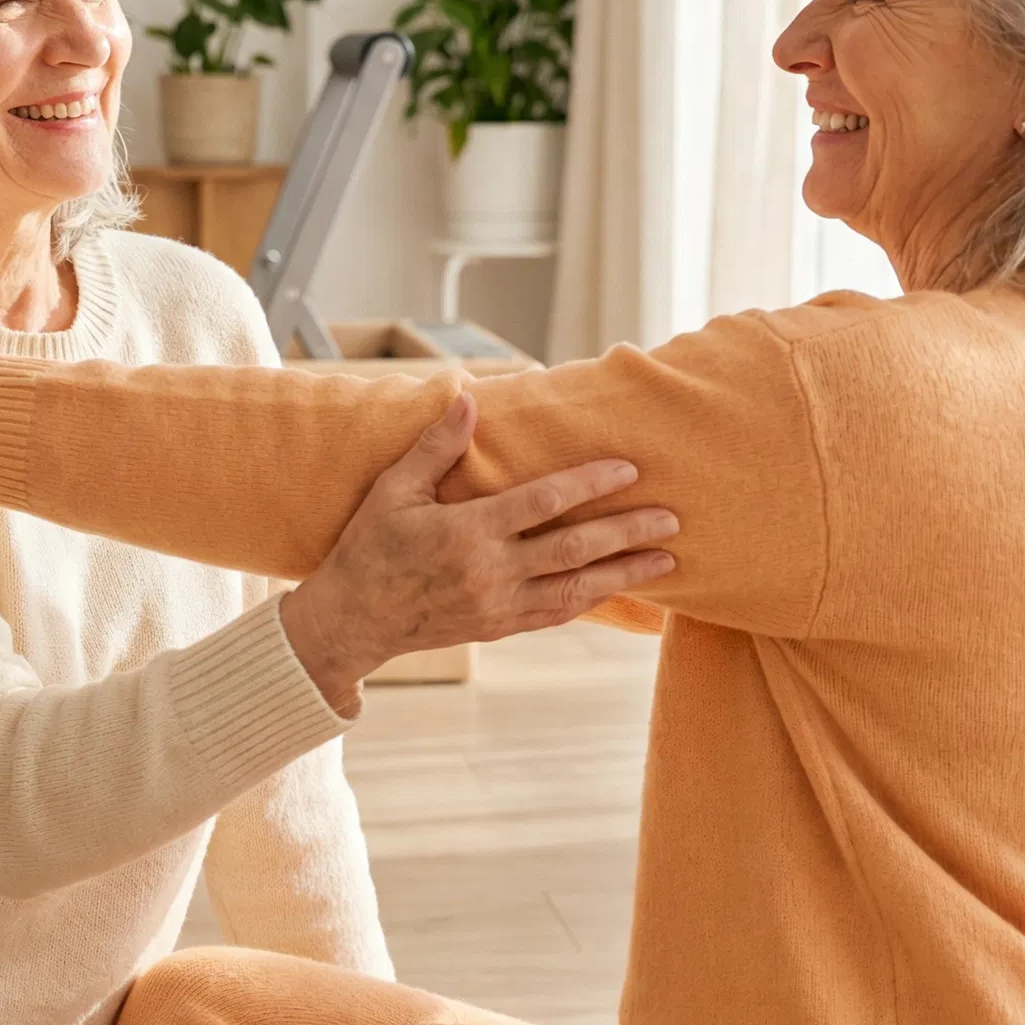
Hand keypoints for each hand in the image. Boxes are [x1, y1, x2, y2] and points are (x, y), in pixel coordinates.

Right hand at [278, 395, 675, 708]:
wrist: (352, 620)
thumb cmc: (369, 547)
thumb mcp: (394, 490)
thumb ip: (436, 446)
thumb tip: (467, 397)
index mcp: (467, 533)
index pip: (542, 504)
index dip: (589, 484)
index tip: (627, 468)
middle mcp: (491, 573)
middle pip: (574, 550)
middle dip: (626, 532)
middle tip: (671, 517)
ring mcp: (498, 606)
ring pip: (576, 589)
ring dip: (624, 572)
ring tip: (667, 558)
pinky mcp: (499, 628)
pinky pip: (557, 614)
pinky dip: (593, 598)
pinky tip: (618, 586)